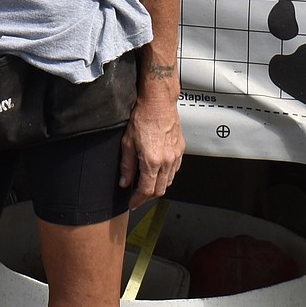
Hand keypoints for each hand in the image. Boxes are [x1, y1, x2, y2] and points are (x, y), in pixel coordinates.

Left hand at [119, 90, 183, 208]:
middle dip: (148, 197)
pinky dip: (166, 176)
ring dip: (158, 187)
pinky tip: (158, 173)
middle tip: (137, 197)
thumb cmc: (142, 118)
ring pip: (169, 182)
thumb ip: (127, 165)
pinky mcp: (180, 150)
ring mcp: (176, 156)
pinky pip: (175, 170)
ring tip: (146, 186)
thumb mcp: (127, 142)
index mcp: (152, 161)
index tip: (132, 203)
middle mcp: (167, 161)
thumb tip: (125, 182)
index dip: (138, 200)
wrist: (159, 103)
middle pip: (160, 190)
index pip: (146, 190)